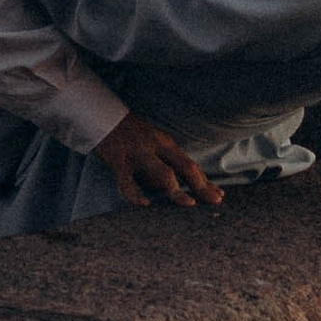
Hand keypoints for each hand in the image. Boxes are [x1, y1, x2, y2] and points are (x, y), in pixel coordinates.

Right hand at [95, 109, 225, 211]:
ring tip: (189, 204)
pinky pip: (128, 182)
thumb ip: (167, 159)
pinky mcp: (119, 161)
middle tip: (215, 200)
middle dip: (201, 186)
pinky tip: (144, 204)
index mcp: (165, 143)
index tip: (219, 195)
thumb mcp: (154, 140)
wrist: (101, 116)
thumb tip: (183, 181)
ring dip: (177, 190)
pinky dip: (135, 195)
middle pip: (185, 167)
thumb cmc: (130, 132)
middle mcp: (156, 148)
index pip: (190, 165)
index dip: (205, 182)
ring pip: (162, 174)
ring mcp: (138, 154)